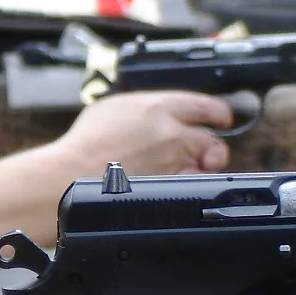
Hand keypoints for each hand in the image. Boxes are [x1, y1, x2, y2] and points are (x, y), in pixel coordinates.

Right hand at [55, 90, 231, 175]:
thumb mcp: (112, 108)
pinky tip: (174, 187)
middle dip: (212, 148)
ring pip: (206, 167)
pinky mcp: (171, 188)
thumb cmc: (85, 144)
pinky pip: (193, 188)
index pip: (206, 106)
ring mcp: (174, 163)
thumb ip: (142, 108)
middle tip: (207, 153)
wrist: (74, 174)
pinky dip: (189, 187)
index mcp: (159, 107)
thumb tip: (155, 112)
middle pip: (213, 141)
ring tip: (182, 171)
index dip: (218, 113)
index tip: (221, 118)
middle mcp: (173, 133)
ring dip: (200, 169)